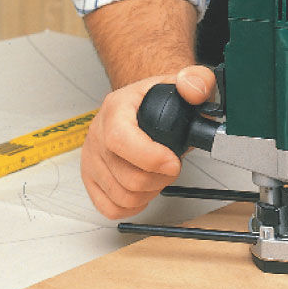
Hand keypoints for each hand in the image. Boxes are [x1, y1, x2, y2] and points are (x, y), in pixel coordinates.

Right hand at [81, 65, 216, 218]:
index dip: (150, 157)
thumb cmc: (157, 99)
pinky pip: (109, 207)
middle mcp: (98, 134)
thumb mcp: (182, 82)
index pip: (120, 139)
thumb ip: (196, 80)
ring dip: (150, 192)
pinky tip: (144, 190)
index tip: (173, 162)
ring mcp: (92, 158)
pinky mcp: (91, 178)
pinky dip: (132, 206)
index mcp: (116, 109)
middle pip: (127, 176)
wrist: (140, 104)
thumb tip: (194, 90)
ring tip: (160, 176)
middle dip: (160, 178)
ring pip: (122, 196)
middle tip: (172, 166)